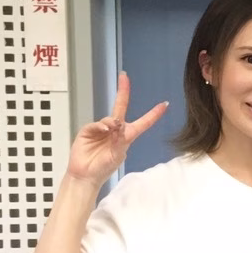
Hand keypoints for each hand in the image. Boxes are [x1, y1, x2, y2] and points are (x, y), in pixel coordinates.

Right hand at [68, 72, 166, 187]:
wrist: (86, 176)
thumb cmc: (104, 167)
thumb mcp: (118, 154)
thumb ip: (120, 139)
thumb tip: (118, 123)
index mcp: (126, 136)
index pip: (143, 122)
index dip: (154, 114)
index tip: (165, 104)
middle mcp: (114, 130)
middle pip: (120, 107)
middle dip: (123, 91)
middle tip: (124, 77)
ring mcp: (100, 129)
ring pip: (109, 118)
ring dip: (112, 123)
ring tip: (111, 132)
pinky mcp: (88, 131)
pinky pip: (96, 124)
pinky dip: (100, 126)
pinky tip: (104, 131)